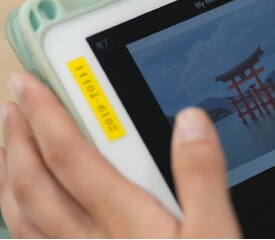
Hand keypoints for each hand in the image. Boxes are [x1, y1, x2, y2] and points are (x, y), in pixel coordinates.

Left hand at [0, 73, 240, 237]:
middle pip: (35, 186)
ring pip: (22, 221)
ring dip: (7, 177)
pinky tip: (19, 217)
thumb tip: (189, 121)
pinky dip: (16, 225)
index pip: (73, 159)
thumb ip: (203, 176)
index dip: (46, 117)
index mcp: (127, 225)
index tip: (30, 85)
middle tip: (12, 103)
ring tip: (2, 146)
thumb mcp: (217, 238)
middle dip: (17, 139)